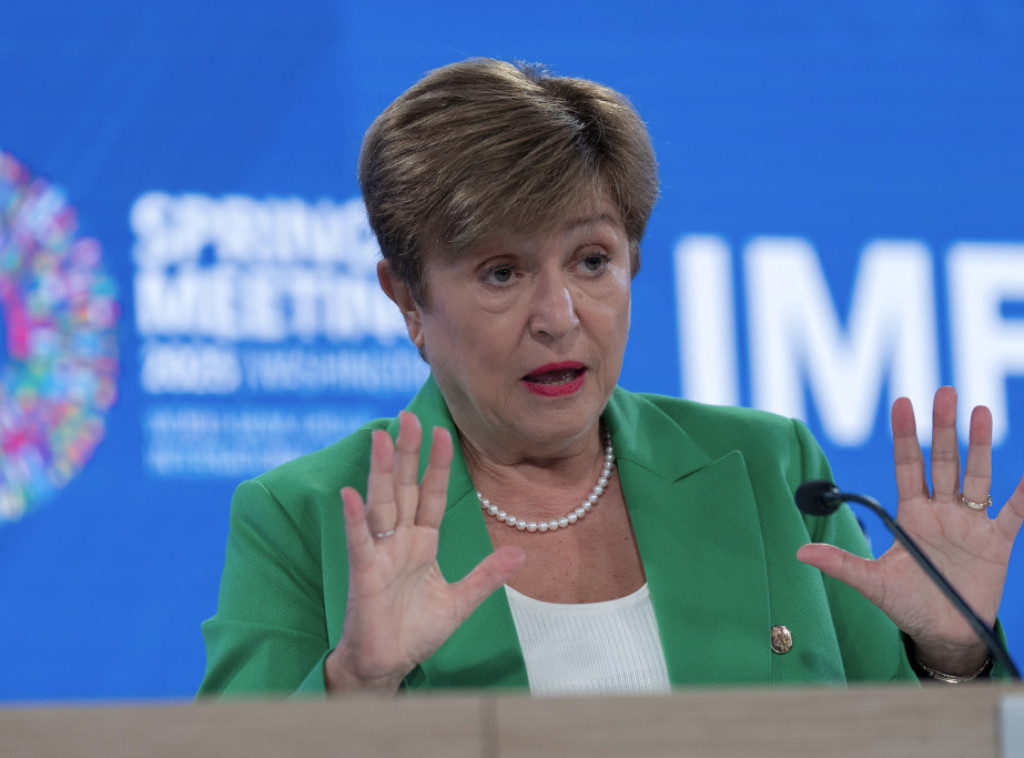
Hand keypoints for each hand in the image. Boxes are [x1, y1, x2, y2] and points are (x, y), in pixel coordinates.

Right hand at [325, 411, 524, 692]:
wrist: (386, 666)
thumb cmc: (415, 632)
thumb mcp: (460, 601)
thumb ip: (486, 575)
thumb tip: (521, 553)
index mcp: (422, 543)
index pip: (432, 496)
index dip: (437, 466)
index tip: (443, 432)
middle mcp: (399, 541)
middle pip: (404, 489)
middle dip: (407, 454)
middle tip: (408, 417)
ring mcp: (380, 554)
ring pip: (382, 504)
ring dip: (381, 472)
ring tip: (381, 438)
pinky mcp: (364, 574)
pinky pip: (359, 541)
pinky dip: (355, 519)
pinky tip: (351, 494)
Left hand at [797, 386, 1023, 674]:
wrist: (943, 633)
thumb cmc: (907, 604)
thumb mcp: (872, 583)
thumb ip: (841, 564)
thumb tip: (800, 552)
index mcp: (911, 515)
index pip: (907, 466)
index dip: (906, 436)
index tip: (902, 403)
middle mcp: (941, 511)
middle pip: (943, 461)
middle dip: (943, 428)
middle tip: (944, 392)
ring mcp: (969, 523)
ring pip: (976, 476)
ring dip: (979, 446)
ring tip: (981, 412)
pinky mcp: (996, 542)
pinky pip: (1015, 512)